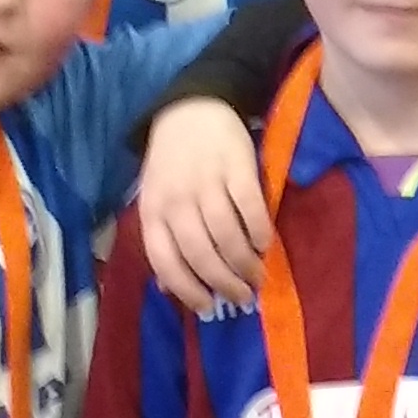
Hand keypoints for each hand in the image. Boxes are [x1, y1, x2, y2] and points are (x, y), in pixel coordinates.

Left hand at [137, 99, 270, 313]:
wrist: (191, 109)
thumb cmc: (173, 163)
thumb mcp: (157, 201)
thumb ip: (164, 241)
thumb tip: (171, 289)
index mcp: (152, 211)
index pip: (165, 261)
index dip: (187, 290)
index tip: (207, 308)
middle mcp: (176, 200)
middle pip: (201, 254)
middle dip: (224, 283)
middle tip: (243, 297)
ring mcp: (206, 183)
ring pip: (227, 236)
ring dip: (245, 264)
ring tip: (257, 276)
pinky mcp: (236, 167)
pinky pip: (251, 208)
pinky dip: (259, 231)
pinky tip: (264, 244)